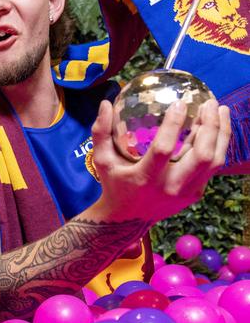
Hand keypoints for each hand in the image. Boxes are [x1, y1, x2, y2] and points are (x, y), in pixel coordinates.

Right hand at [90, 98, 230, 222]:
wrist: (127, 219)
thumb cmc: (113, 184)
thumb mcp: (102, 160)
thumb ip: (101, 132)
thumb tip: (105, 104)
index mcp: (145, 178)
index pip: (163, 149)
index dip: (173, 125)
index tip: (179, 103)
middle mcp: (170, 187)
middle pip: (201, 156)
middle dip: (210, 126)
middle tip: (210, 103)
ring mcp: (186, 192)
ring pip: (214, 161)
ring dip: (220, 133)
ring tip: (220, 110)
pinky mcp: (195, 193)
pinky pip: (212, 167)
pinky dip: (217, 145)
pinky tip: (215, 128)